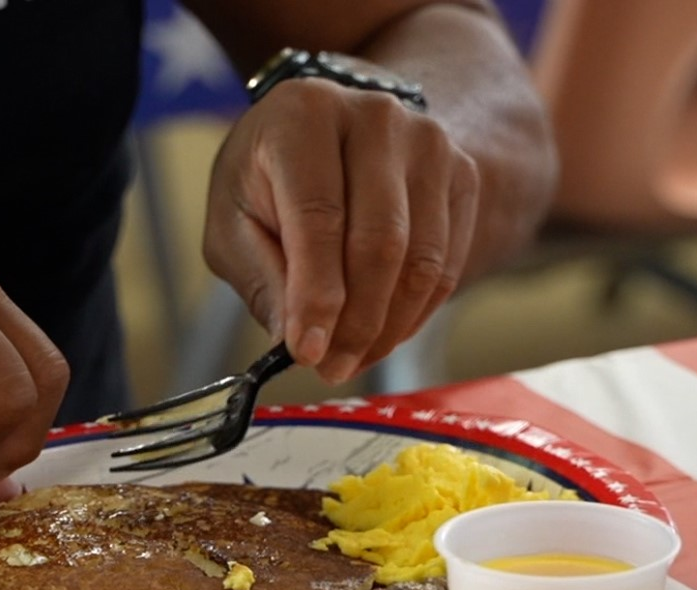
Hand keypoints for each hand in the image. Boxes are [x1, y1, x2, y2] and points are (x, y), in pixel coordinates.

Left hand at [203, 77, 479, 383]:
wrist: (336, 131)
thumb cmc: (271, 179)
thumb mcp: (234, 219)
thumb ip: (260, 275)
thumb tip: (297, 338)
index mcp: (305, 114)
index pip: (319, 217)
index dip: (316, 294)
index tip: (307, 352)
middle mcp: (375, 117)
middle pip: (380, 242)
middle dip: (355, 322)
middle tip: (329, 368)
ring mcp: (429, 143)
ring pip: (421, 261)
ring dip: (387, 328)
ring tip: (351, 359)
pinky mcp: (462, 174)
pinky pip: (446, 266)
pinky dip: (414, 314)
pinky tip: (381, 334)